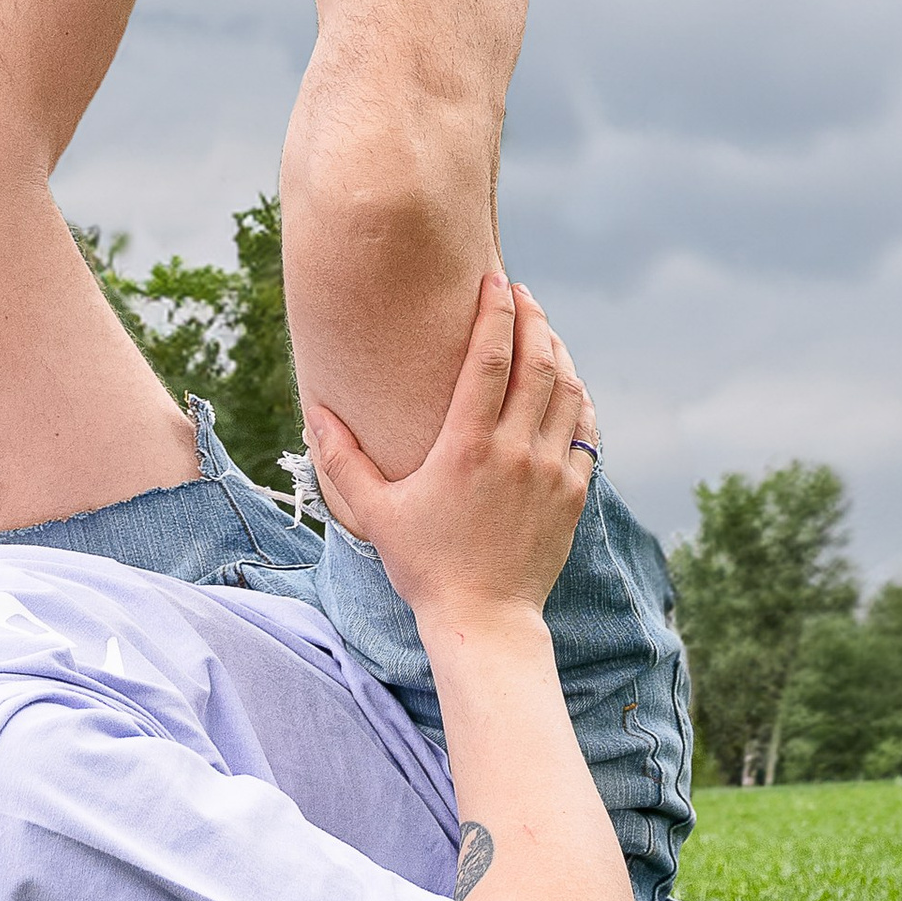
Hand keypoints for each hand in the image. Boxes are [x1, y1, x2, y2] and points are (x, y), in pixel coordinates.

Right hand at [306, 275, 597, 625]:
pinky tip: (567, 384)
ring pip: (568, 389)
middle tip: (519, 292)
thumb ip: (342, 459)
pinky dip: (579, 397)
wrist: (484, 622)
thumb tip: (314, 412)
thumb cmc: (425, 566)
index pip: (490, 357)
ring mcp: (550, 471)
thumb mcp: (374, 512)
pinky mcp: (573, 493)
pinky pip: (586, 430)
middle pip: (538, 360)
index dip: (495, 310)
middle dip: (532, 316)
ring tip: (543, 330)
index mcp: (466, 446)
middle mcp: (514, 450)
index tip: (495, 278)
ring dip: (559, 350)